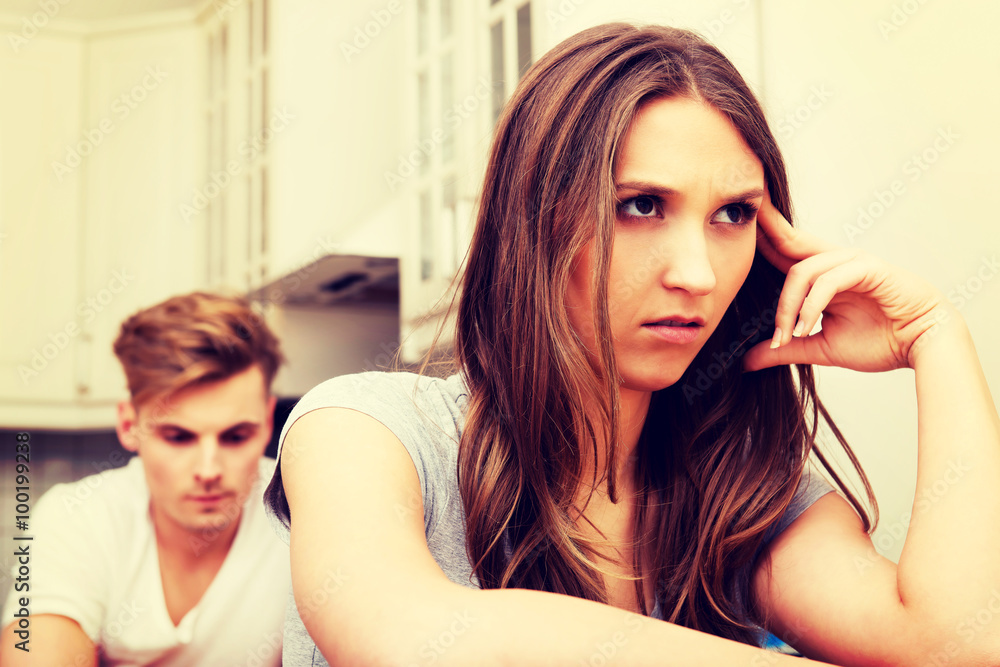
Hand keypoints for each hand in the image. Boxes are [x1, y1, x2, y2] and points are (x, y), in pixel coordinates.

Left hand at [742, 197, 949, 372]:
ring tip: (786, 336)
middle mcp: (834, 261)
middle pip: (790, 239)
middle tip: (743, 206)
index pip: (782, 252)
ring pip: (803, 271)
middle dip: (765, 225)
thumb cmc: (878, 342)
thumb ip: (784, 348)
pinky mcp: (869, 268)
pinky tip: (804, 327)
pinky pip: (828, 281)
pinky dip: (811, 305)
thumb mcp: (817, 347)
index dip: (758, 239)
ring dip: (788, 306)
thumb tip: (746, 362)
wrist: (921, 346)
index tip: (730, 226)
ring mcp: (852, 261)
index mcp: (822, 275)